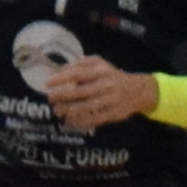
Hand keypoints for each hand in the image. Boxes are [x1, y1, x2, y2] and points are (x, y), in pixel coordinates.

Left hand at [39, 56, 159, 133]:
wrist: (139, 91)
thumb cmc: (113, 76)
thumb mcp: (100, 64)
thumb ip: (81, 64)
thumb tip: (61, 69)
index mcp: (101, 71)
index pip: (78, 73)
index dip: (61, 78)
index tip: (48, 83)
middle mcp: (105, 85)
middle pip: (80, 92)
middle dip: (62, 96)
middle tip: (50, 99)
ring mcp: (110, 100)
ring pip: (86, 107)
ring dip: (69, 111)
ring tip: (57, 111)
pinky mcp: (113, 114)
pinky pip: (94, 119)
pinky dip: (80, 122)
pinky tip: (69, 122)